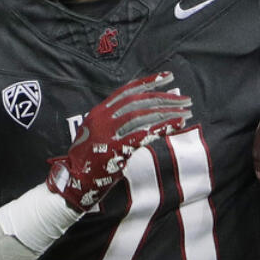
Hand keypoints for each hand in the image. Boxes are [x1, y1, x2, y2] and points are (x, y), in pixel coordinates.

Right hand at [47, 71, 191, 211]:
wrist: (73, 182)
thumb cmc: (88, 160)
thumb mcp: (97, 133)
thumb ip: (114, 121)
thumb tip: (142, 113)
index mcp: (99, 112)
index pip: (128, 91)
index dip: (150, 82)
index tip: (169, 77)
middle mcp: (102, 118)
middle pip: (139, 101)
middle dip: (165, 97)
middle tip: (185, 99)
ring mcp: (107, 133)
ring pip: (143, 115)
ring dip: (168, 112)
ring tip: (186, 111)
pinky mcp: (114, 149)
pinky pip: (143, 134)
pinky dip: (162, 127)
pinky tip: (177, 124)